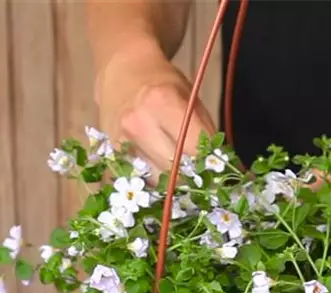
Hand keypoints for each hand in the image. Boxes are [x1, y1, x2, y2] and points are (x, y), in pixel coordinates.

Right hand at [95, 41, 215, 177]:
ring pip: (158, 181)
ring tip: (179, 166)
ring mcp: (122, 141)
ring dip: (173, 180)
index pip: (194, 151)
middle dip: (191, 175)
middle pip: (175, 171)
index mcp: (162, 103)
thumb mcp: (191, 99)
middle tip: (200, 171)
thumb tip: (217, 170)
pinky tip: (159, 163)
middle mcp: (138, 125)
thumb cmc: (163, 84)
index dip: (208, 164)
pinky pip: (141, 178)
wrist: (121, 73)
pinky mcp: (113, 154)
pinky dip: (155, 177)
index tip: (215, 167)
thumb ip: (205, 133)